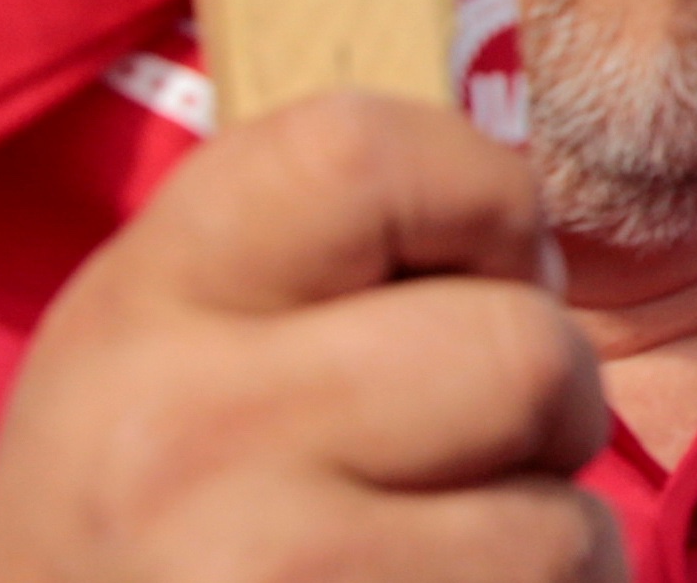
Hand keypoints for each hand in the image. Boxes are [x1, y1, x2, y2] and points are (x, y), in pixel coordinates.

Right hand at [0, 90, 621, 582]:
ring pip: (562, 529)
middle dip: (553, 405)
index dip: (485, 199)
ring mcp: (266, 575)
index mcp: (142, 307)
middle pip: (525, 352)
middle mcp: (190, 438)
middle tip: (484, 453)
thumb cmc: (133, 532)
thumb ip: (311, 266)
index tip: (486, 275)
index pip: (364, 155)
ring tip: (444, 560)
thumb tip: (531, 245)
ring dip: (550, 550)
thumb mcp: (154, 356)